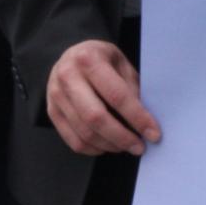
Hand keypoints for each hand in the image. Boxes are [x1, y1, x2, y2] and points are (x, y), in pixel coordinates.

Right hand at [45, 39, 160, 156]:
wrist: (70, 55)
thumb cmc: (100, 59)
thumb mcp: (121, 63)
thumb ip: (131, 88)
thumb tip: (144, 121)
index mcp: (89, 59)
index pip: (116, 95)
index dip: (137, 117)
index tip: (153, 133)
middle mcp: (68, 76)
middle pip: (96, 117)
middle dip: (122, 137)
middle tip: (139, 147)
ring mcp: (56, 96)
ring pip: (85, 133)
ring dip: (110, 145)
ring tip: (126, 146)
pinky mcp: (52, 112)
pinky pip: (73, 140)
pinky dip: (94, 149)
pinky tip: (108, 145)